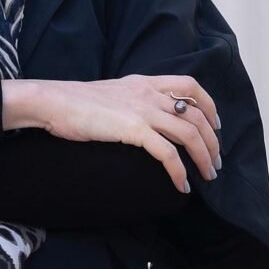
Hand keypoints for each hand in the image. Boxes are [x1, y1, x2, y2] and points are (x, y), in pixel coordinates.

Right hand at [16, 74, 220, 192]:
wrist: (53, 101)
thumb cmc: (73, 102)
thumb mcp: (110, 93)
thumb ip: (130, 100)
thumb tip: (141, 118)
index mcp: (143, 82)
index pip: (189, 85)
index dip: (209, 105)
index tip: (215, 124)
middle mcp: (148, 93)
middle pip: (196, 114)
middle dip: (212, 140)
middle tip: (215, 162)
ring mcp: (141, 110)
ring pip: (189, 133)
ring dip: (204, 157)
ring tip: (207, 176)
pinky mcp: (133, 128)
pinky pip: (167, 153)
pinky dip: (179, 171)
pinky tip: (181, 185)